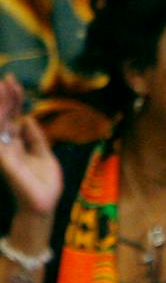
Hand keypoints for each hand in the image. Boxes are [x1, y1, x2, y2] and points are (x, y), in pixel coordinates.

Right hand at [0, 77, 62, 222]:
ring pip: (0, 122)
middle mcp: (8, 143)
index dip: (14, 100)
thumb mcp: (44, 154)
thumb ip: (35, 136)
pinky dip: (1, 121)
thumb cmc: (44, 182)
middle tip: (7, 78)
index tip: (13, 82)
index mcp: (17, 142)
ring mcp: (4, 150)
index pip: (13, 116)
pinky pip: (0, 136)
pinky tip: (4, 110)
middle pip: (5, 115)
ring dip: (2, 105)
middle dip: (6, 97)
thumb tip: (27, 117)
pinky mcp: (4, 157)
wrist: (44, 204)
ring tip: (4, 87)